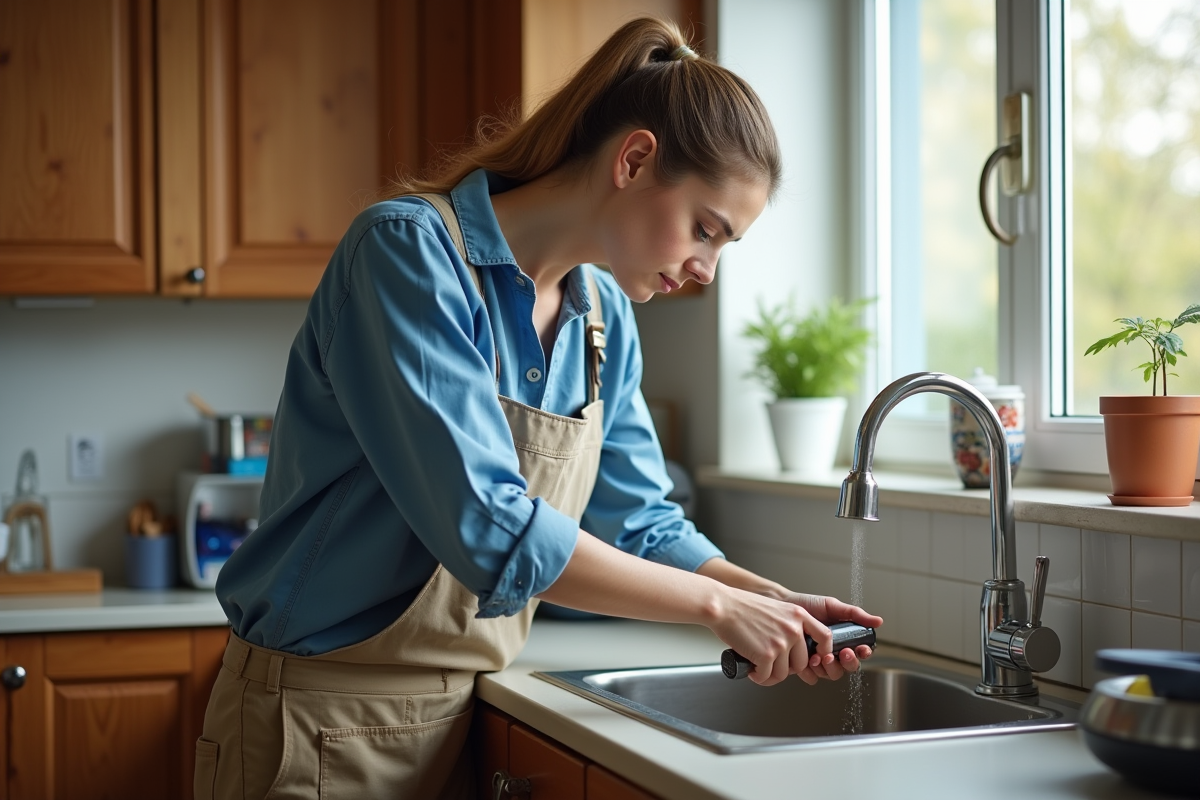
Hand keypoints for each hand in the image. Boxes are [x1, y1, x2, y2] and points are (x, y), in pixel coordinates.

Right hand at [706, 585, 835, 686]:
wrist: (723, 606)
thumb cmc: (742, 607)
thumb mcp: (776, 609)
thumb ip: (790, 625)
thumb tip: (794, 650)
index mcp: (798, 615)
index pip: (825, 636)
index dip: (823, 651)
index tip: (816, 657)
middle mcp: (794, 629)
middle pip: (801, 663)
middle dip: (785, 668)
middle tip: (771, 664)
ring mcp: (781, 642)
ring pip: (783, 673)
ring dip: (769, 674)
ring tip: (758, 667)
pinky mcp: (767, 654)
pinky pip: (767, 676)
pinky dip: (758, 676)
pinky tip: (751, 668)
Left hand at [783, 592, 883, 682]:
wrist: (782, 606)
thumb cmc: (806, 605)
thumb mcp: (832, 606)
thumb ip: (854, 614)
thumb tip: (878, 621)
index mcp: (844, 639)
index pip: (860, 652)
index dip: (863, 653)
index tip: (861, 649)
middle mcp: (834, 651)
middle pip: (849, 667)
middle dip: (848, 662)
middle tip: (842, 652)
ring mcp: (819, 660)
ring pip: (833, 674)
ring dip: (830, 668)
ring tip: (821, 656)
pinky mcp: (804, 666)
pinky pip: (813, 677)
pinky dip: (812, 672)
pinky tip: (808, 661)